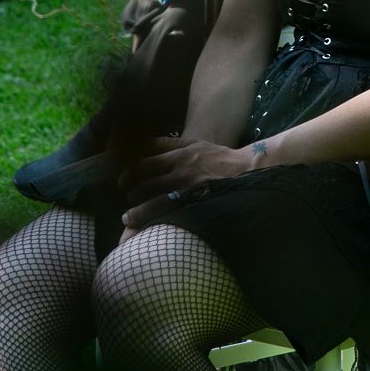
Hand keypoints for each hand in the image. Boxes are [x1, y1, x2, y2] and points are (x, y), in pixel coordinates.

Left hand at [120, 136, 255, 229]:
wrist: (248, 171)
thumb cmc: (219, 158)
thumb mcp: (195, 144)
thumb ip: (170, 143)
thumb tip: (146, 142)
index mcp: (180, 155)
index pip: (145, 163)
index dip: (129, 172)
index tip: (122, 180)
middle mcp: (181, 172)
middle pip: (146, 183)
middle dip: (131, 192)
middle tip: (126, 198)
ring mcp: (189, 190)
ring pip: (154, 203)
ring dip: (138, 211)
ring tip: (129, 217)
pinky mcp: (196, 206)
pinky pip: (169, 216)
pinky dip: (155, 222)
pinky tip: (148, 228)